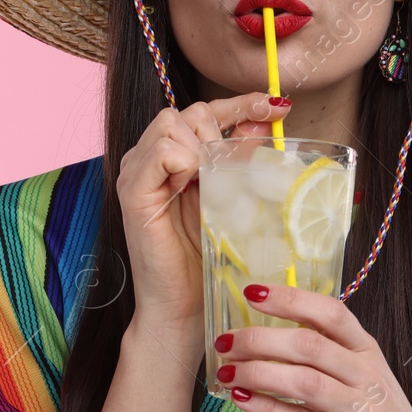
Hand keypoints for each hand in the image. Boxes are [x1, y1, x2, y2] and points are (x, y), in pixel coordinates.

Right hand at [117, 92, 291, 333]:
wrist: (184, 307)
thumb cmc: (208, 260)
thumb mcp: (234, 198)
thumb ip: (242, 158)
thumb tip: (266, 118)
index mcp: (174, 158)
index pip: (206, 112)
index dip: (242, 104)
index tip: (278, 107)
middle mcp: (150, 160)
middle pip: (190, 112)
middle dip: (221, 131)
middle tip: (232, 170)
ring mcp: (137, 173)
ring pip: (172, 123)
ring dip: (202, 147)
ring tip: (210, 183)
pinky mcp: (132, 191)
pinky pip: (160, 150)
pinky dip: (183, 161)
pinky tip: (192, 185)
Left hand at [214, 284, 411, 411]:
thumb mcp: (368, 384)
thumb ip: (333, 360)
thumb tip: (274, 337)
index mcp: (369, 353)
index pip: (329, 312)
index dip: (290, 299)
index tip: (252, 291)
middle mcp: (369, 377)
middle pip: (308, 344)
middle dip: (259, 338)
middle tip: (224, 341)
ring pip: (304, 381)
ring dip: (258, 373)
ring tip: (225, 371)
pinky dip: (268, 409)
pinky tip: (243, 400)